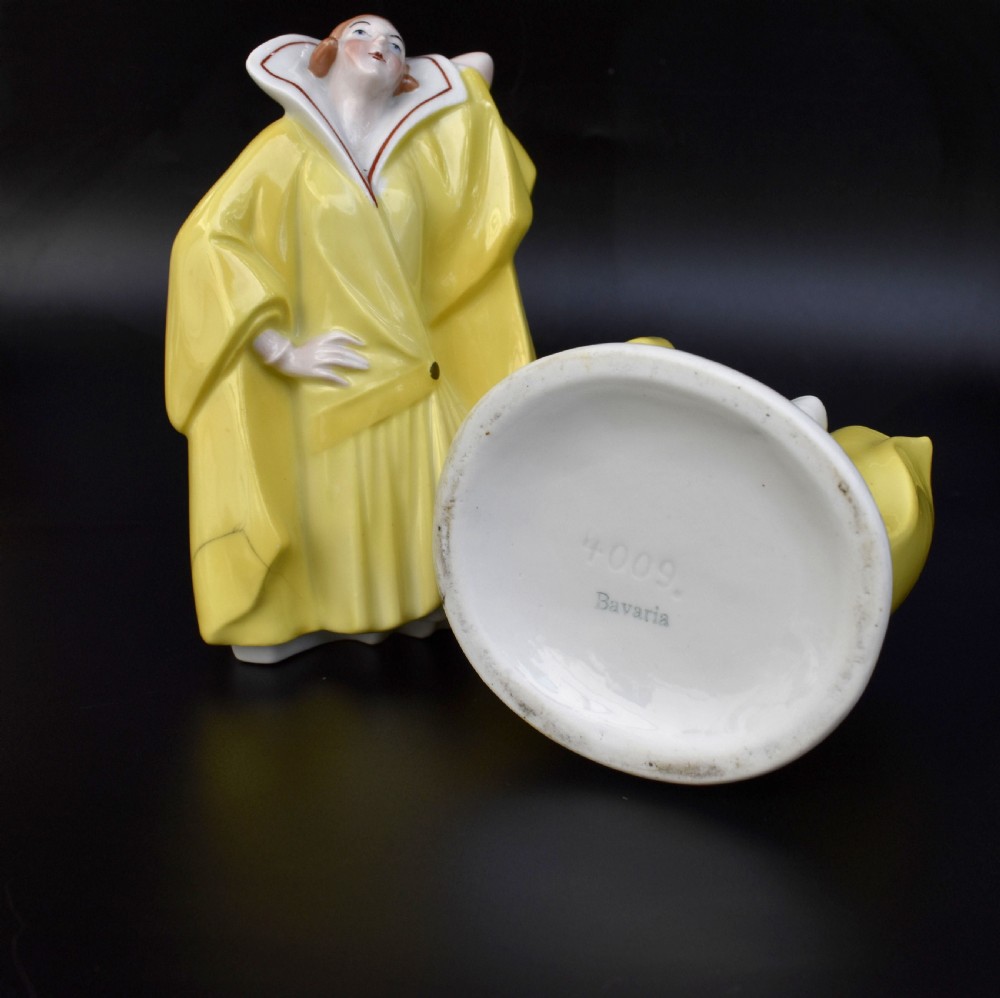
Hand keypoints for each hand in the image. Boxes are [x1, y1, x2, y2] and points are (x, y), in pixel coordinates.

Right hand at [253, 329, 368, 385]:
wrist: (283, 360)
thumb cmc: (298, 353)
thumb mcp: (313, 344)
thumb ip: (326, 344)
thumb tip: (343, 347)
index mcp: (319, 340)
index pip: (338, 336)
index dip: (351, 339)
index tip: (362, 344)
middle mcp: (319, 348)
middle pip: (342, 351)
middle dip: (356, 356)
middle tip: (367, 363)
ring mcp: (316, 360)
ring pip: (338, 360)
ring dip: (352, 364)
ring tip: (363, 368)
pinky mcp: (312, 371)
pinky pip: (327, 375)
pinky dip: (337, 378)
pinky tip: (346, 383)